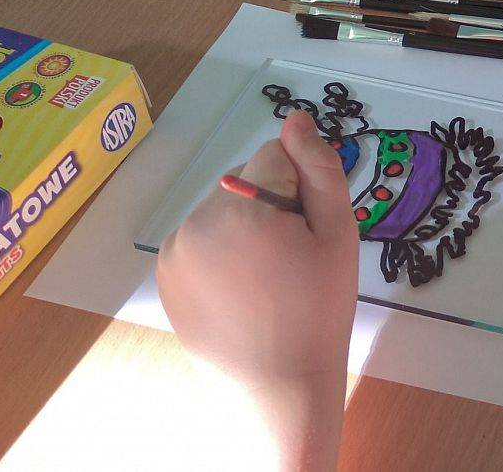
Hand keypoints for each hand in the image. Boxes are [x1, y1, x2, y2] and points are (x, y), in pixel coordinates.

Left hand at [158, 110, 358, 389]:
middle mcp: (197, 223)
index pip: (275, 155)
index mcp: (242, 211)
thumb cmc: (319, 308)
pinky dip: (221, 247)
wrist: (279, 383)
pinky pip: (200, 234)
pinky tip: (240, 285)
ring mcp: (174, 250)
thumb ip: (319, 169)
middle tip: (291, 256)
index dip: (301, 188)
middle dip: (270, 202)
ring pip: (222, 205)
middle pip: (244, 179)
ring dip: (244, 223)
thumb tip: (296, 118)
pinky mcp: (165, 272)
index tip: (308, 231)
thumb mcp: (338, 234)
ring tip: (266, 274)